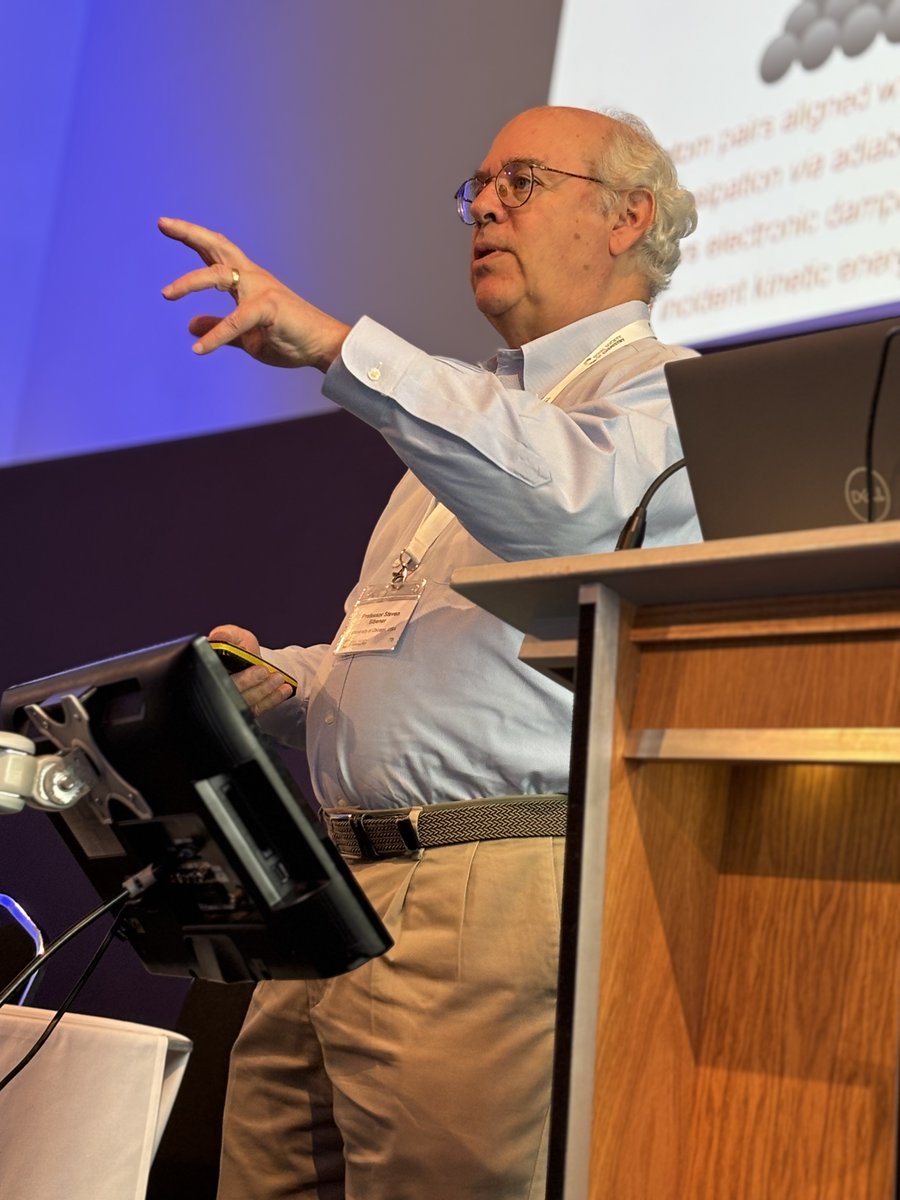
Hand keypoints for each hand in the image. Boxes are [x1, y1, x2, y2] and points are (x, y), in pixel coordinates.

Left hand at [160, 217, 350, 371]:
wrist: (323, 347)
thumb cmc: (290, 339)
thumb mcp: (245, 335)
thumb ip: (218, 327)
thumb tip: (189, 325)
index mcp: (248, 282)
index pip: (215, 254)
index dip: (192, 239)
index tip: (166, 225)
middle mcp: (253, 278)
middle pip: (218, 247)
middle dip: (190, 233)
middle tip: (163, 223)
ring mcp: (261, 290)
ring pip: (218, 274)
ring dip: (190, 281)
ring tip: (166, 293)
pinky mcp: (268, 308)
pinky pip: (234, 322)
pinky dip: (216, 336)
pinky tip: (200, 349)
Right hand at [208, 623, 293, 717]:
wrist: (249, 659)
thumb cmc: (237, 646)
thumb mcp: (232, 635)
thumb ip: (226, 634)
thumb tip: (218, 636)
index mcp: (208, 672)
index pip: (211, 677)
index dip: (228, 674)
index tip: (249, 667)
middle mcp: (215, 690)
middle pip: (228, 693)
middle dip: (248, 683)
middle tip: (264, 671)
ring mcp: (229, 703)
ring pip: (244, 703)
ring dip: (263, 691)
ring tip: (278, 678)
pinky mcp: (244, 710)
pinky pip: (257, 709)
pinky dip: (272, 700)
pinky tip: (284, 690)